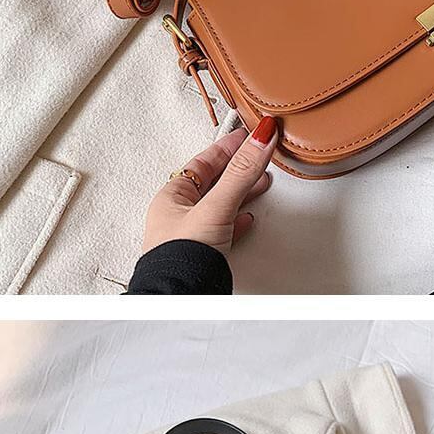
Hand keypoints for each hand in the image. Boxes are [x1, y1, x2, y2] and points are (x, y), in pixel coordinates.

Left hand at [142, 120, 278, 256]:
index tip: (247, 134)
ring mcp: (190, 235)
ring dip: (242, 192)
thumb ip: (240, 173)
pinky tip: (248, 219)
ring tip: (261, 182)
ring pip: (219, 205)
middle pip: (212, 182)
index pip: (202, 162)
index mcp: (171, 197)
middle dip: (238, 168)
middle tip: (259, 154)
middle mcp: (177, 215)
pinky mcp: (202, 255)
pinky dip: (238, 219)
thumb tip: (259, 139)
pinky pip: (223, 229)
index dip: (227, 146)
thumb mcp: (216, 207)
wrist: (180, 299)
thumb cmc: (181, 257)